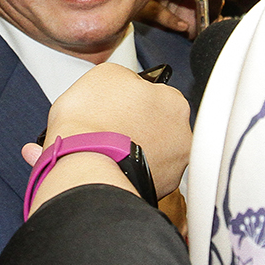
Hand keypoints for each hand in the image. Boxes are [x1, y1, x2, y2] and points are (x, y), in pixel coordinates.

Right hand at [21, 63, 191, 216]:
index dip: (134, 99)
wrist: (83, 164)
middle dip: (136, 126)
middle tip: (110, 127)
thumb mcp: (104, 74)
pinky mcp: (158, 191)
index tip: (119, 105)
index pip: (157, 95)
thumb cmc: (92, 120)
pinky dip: (128, 172)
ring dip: (133, 150)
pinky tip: (110, 165)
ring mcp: (172, 166)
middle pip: (158, 125)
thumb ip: (125, 78)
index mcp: (173, 102)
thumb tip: (125, 83)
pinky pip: (143, 176)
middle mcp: (181, 135)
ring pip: (152, 153)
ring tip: (106, 149)